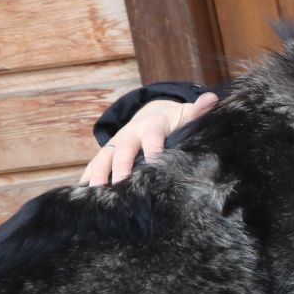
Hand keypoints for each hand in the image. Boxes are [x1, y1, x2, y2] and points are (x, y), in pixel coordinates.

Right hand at [78, 92, 217, 185]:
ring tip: (95, 193)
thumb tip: (212, 98)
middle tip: (120, 183)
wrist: (152, 115)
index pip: (152, 137)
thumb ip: (198, 111)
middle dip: (121, 166)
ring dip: (98, 175)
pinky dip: (86, 178)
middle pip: (123, 150)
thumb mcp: (186, 114)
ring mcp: (116, 144)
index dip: (153, 149)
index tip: (154, 162)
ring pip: (103, 159)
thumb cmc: (174, 121)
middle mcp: (130, 134)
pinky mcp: (107, 154)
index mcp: (151, 126)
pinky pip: (94, 165)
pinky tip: (81, 195)